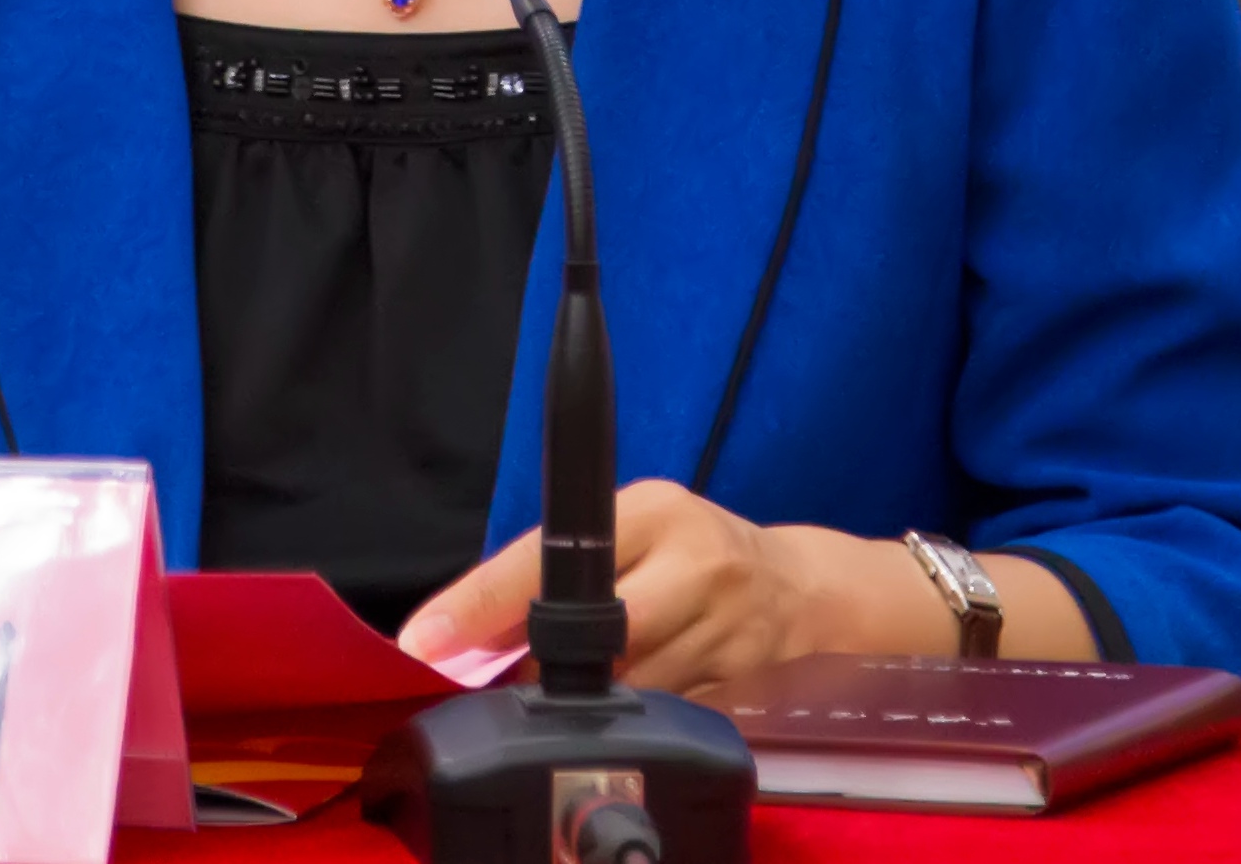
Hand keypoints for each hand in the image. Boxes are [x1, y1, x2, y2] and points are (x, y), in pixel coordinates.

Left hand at [397, 482, 1092, 699]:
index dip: (481, 603)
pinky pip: (667, 725)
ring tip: (573, 705)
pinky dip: (636, 730)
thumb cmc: (703, 554)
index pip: (550, 555)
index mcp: (653, 509)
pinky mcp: (745, 694)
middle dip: (541, 674)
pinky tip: (629, 723)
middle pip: (590, 636)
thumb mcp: (637, 532)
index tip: (427, 638)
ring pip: (625, 691)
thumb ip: (563, 572)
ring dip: (586, 708)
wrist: (814, 594)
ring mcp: (726, 633)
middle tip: (502, 692)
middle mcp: (693, 564)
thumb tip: (468, 634)